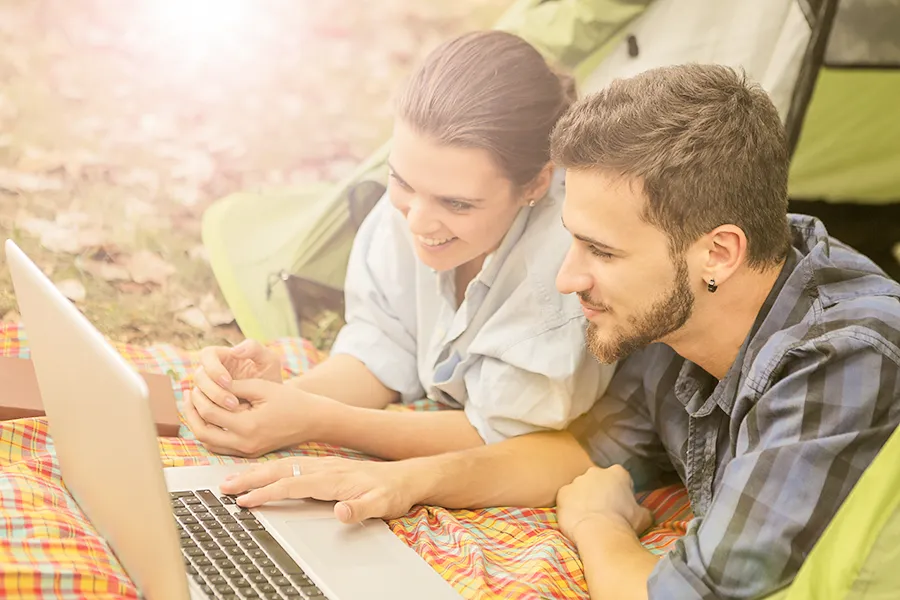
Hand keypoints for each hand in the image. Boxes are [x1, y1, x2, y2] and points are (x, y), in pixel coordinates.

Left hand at [185, 378, 332, 456]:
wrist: (311, 420)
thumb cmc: (290, 401)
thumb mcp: (263, 387)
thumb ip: (235, 386)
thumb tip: (210, 384)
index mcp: (248, 426)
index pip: (210, 413)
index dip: (199, 396)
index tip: (196, 384)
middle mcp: (245, 443)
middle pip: (203, 433)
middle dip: (191, 413)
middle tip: (188, 395)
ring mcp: (246, 451)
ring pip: (209, 443)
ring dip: (198, 424)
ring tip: (194, 405)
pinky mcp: (249, 453)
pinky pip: (220, 447)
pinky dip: (210, 433)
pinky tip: (208, 417)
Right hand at [191, 339, 282, 411]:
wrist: (273, 401)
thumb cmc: (269, 377)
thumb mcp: (268, 361)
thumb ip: (255, 348)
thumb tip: (234, 350)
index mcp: (221, 356)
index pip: (206, 355)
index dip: (213, 368)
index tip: (228, 381)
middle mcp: (209, 371)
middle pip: (199, 377)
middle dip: (214, 390)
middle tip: (232, 402)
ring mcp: (206, 389)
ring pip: (197, 395)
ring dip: (212, 403)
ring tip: (234, 410)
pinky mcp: (207, 405)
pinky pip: (199, 410)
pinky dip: (210, 415)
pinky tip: (225, 420)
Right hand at [219, 456, 420, 522]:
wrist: (406, 477)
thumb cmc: (392, 492)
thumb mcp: (381, 505)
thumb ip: (360, 509)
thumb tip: (340, 512)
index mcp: (332, 478)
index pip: (292, 484)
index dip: (267, 493)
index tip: (245, 502)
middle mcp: (323, 468)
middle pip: (280, 470)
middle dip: (250, 478)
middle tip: (224, 487)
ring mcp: (322, 466)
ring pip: (282, 466)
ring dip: (256, 472)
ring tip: (232, 479)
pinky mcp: (323, 468)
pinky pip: (289, 465)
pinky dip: (269, 469)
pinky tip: (260, 474)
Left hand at [556, 465, 651, 543]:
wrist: (599, 533)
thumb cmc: (624, 523)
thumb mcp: (644, 517)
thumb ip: (643, 510)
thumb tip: (645, 513)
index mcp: (617, 472)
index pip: (620, 478)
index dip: (621, 492)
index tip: (621, 505)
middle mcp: (595, 471)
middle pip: (598, 480)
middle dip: (600, 492)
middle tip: (604, 511)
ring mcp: (577, 481)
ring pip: (580, 489)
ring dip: (584, 499)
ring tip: (589, 518)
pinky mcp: (563, 493)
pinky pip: (566, 498)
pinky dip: (570, 507)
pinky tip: (577, 520)